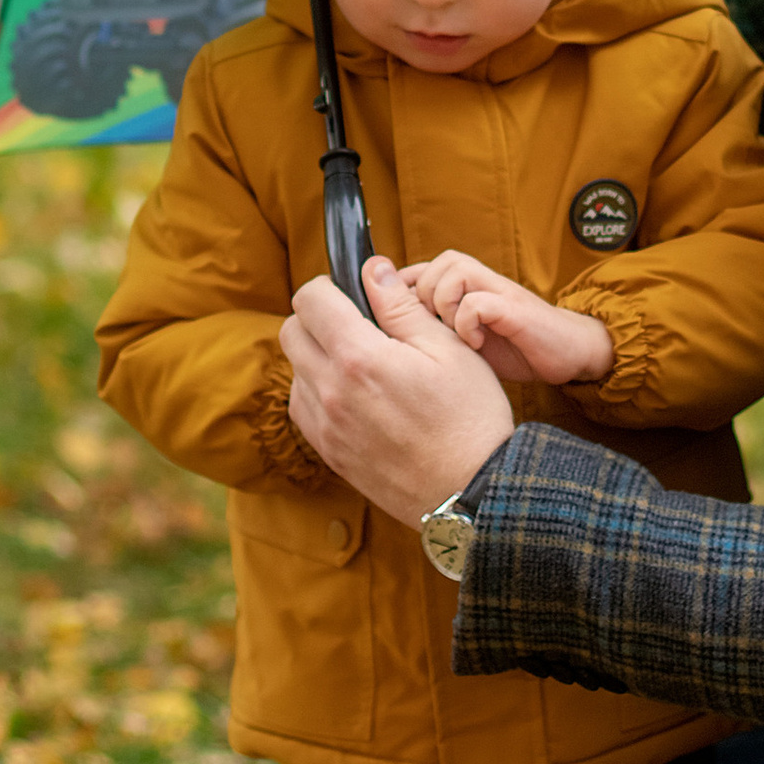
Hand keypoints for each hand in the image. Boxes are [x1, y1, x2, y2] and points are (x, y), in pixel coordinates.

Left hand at [281, 258, 516, 522]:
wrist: (471, 494)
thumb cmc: (470, 418)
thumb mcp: (449, 349)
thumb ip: (402, 306)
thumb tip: (372, 269)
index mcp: (359, 358)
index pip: (310, 299)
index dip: (329, 286)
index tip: (353, 293)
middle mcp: (330, 392)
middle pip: (291, 332)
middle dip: (318, 319)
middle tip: (358, 325)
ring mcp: (325, 427)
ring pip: (295, 371)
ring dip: (318, 357)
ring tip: (364, 366)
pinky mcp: (329, 453)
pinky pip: (304, 408)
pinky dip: (319, 392)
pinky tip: (358, 396)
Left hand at [402, 251, 612, 390]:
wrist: (566, 351)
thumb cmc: (511, 345)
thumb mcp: (461, 336)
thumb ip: (429, 324)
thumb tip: (386, 329)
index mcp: (459, 285)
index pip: (412, 274)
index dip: (397, 297)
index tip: (396, 327)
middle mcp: (476, 279)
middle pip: (428, 269)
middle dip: (421, 305)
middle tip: (433, 334)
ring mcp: (495, 289)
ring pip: (450, 273)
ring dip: (444, 307)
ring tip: (454, 336)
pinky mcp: (514, 307)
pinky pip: (477, 301)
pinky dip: (468, 324)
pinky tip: (474, 344)